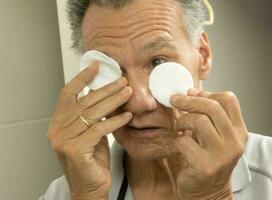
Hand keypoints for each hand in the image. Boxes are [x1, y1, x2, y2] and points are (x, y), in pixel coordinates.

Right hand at [47, 62, 132, 199]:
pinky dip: (116, 121)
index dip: (82, 78)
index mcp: (57, 122)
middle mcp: (56, 129)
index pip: (67, 94)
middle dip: (106, 89)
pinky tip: (128, 116)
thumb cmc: (92, 159)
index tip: (97, 66)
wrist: (90, 187)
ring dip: (114, 101)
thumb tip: (107, 93)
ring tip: (128, 92)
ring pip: (93, 113)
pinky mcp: (76, 149)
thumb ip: (92, 116)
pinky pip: (100, 129)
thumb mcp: (90, 133)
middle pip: (84, 101)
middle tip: (123, 81)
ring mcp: (63, 140)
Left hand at [170, 89, 247, 199]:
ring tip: (179, 127)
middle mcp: (234, 143)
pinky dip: (175, 141)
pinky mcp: (205, 167)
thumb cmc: (209, 160)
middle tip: (175, 100)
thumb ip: (209, 116)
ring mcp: (221, 155)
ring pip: (199, 121)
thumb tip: (191, 92)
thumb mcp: (216, 136)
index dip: (207, 93)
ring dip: (182, 121)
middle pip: (213, 107)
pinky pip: (184, 142)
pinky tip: (177, 146)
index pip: (229, 100)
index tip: (191, 93)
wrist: (208, 193)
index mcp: (239, 132)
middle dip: (189, 100)